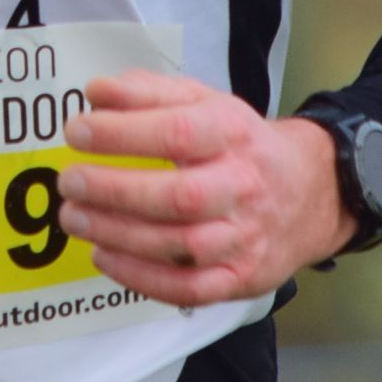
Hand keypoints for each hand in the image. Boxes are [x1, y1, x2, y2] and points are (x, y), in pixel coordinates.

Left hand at [57, 70, 347, 306]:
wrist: (310, 193)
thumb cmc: (240, 145)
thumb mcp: (203, 103)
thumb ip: (148, 93)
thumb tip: (96, 92)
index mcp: (232, 134)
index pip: (177, 132)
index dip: (123, 133)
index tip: (77, 131)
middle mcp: (242, 186)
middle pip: (179, 196)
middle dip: (116, 191)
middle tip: (70, 182)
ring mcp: (244, 237)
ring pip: (181, 246)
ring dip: (119, 235)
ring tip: (73, 217)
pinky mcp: (240, 278)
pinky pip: (189, 289)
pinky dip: (141, 278)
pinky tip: (104, 257)